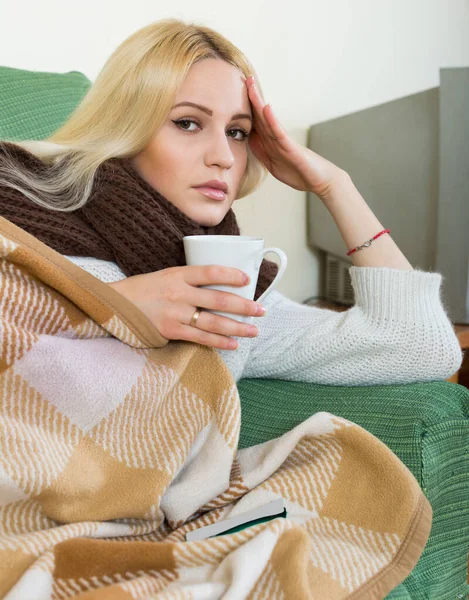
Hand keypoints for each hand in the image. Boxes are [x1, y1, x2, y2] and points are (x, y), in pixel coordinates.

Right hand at [109, 266, 265, 350]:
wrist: (112, 306)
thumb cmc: (140, 290)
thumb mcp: (164, 276)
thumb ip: (187, 280)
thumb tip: (215, 287)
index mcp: (177, 274)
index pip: (211, 272)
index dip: (232, 275)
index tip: (248, 279)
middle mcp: (179, 293)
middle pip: (219, 300)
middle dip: (244, 306)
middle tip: (261, 310)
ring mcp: (175, 313)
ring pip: (214, 322)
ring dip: (237, 327)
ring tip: (254, 331)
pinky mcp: (170, 331)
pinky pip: (200, 338)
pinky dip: (219, 342)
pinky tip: (233, 344)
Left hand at [245, 75, 344, 198]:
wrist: (321, 181)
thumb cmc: (299, 172)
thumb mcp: (273, 164)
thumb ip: (262, 151)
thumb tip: (249, 139)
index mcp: (272, 142)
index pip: (257, 121)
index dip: (246, 108)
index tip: (234, 93)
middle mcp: (277, 138)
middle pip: (261, 115)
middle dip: (252, 97)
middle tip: (243, 78)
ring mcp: (285, 142)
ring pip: (268, 119)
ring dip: (259, 102)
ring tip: (251, 85)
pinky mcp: (292, 149)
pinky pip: (279, 133)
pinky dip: (272, 120)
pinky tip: (266, 108)